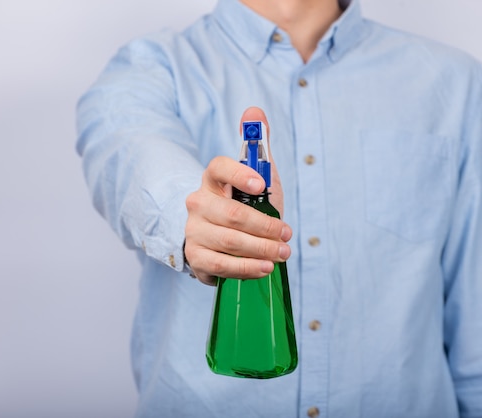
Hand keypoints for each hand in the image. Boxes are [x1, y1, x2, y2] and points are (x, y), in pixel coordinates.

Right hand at [184, 107, 290, 285]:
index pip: (219, 167)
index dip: (240, 174)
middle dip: (266, 227)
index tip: (261, 184)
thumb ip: (257, 145)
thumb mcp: (256, 177)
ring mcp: (194, 231)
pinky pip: (223, 265)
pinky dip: (248, 268)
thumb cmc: (243, 205)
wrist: (221, 241)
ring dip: (262, 249)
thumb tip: (254, 111)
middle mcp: (198, 202)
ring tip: (282, 253)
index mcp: (212, 179)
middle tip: (287, 235)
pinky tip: (265, 268)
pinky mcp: (196, 257)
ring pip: (230, 241)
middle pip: (233, 214)